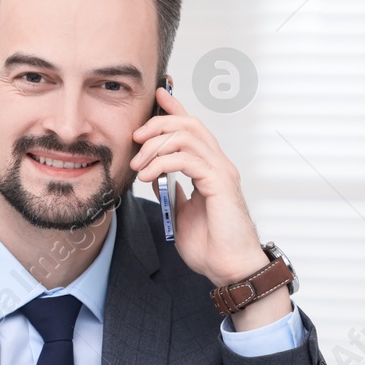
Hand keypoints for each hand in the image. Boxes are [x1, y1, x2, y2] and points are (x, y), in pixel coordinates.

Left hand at [132, 85, 270, 288]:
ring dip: (156, 145)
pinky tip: (148, 177)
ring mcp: (221, 171)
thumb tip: (155, 175)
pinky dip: (163, 162)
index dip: (175, 108)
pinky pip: (188, 158)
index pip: (192, 128)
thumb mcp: (181, 213)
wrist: (229, 269)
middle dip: (158, 123)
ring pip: (187, 135)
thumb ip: (171, 191)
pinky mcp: (220, 183)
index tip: (157, 96)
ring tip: (139, 165)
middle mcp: (219, 164)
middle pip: (189, 123)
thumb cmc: (210, 246)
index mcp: (210, 169)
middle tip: (135, 138)